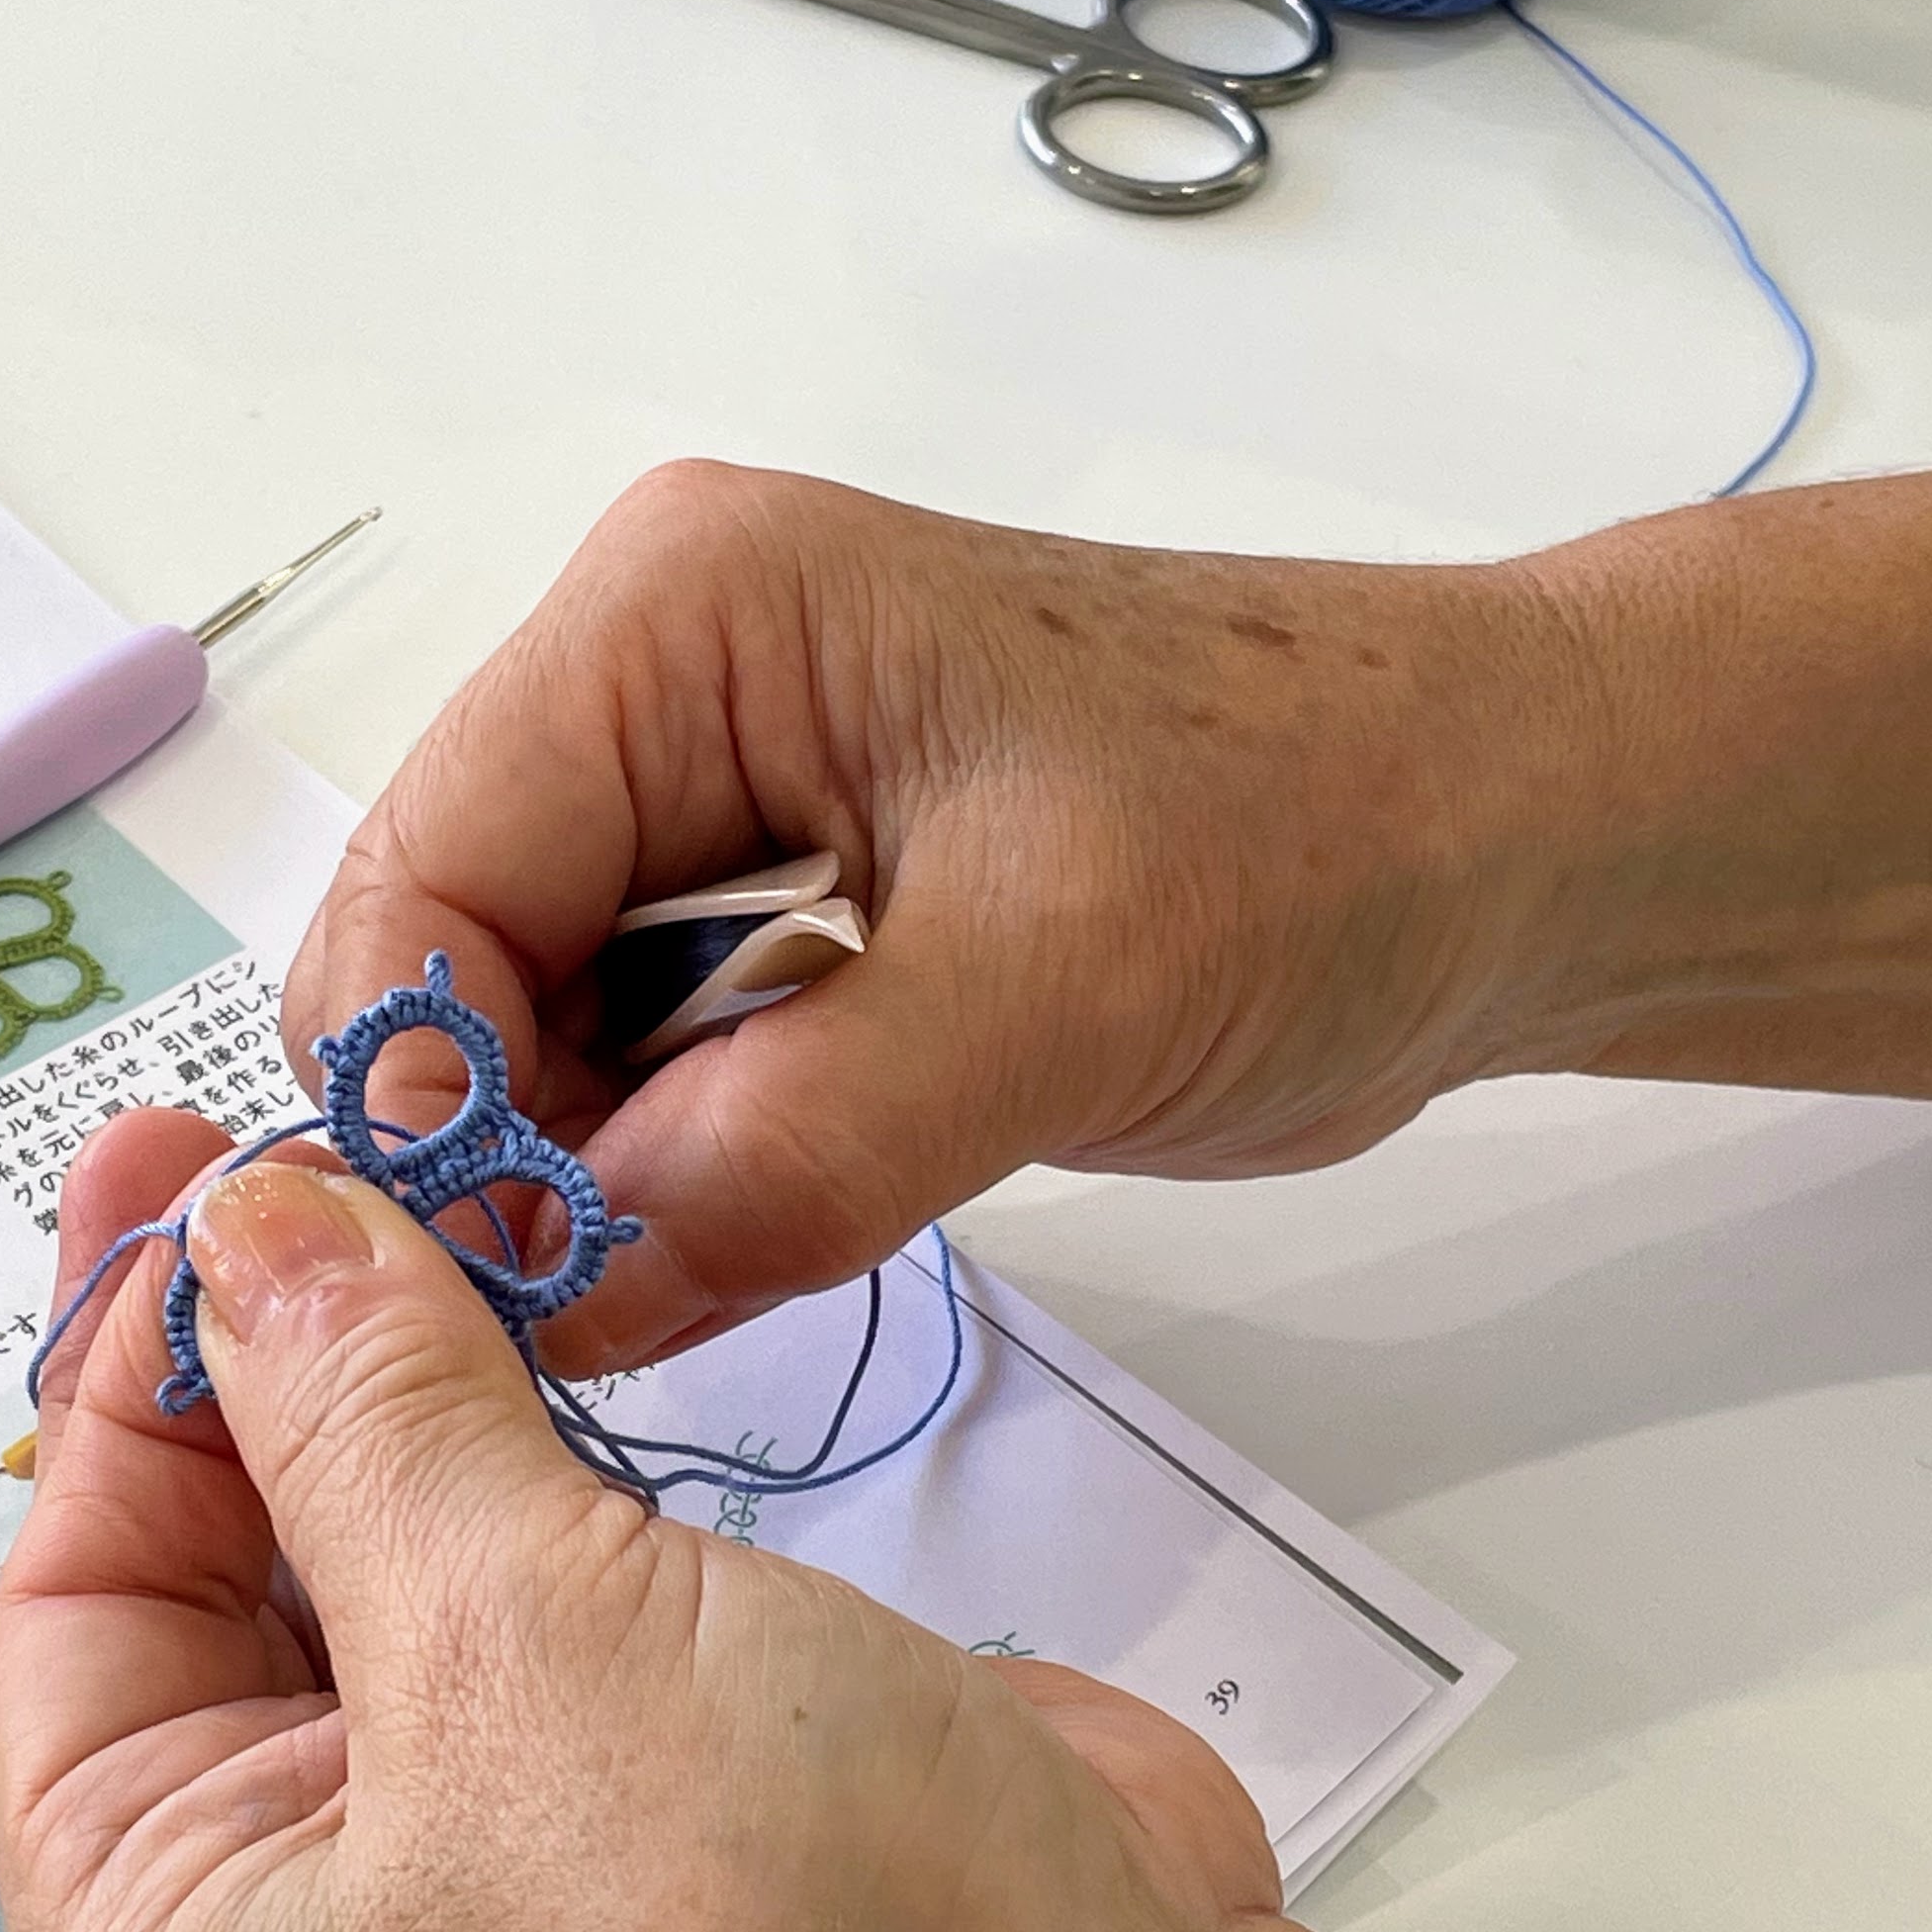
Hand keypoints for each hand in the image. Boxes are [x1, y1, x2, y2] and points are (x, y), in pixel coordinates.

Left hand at [0, 1113, 1439, 1931]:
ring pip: (382, 1568)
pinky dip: (526, 1447)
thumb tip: (245, 1220)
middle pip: (212, 1577)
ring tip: (428, 1182)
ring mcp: (486, 1859)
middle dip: (264, 1360)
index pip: (68, 1605)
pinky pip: (531, 1585)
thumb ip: (360, 1404)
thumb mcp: (516, 1643)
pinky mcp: (648, 1792)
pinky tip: (538, 1310)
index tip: (193, 1154)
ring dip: (401, 1385)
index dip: (126, 1365)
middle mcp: (296, 1928)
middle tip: (315, 1137)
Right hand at [291, 461, 1577, 1373]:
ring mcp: (716, 814)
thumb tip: (555, 1297)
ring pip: (539, 1040)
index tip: (494, 1287)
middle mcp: (657, 696)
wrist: (1507, 840)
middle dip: (505, 1148)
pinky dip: (672, 1180)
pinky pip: (647, 1077)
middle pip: (451, 961)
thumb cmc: (1318, 840)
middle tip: (610, 1311)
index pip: (427, 872)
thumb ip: (782, 1153)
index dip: (424, 1092)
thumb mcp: (1047, 992)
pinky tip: (752, 1232)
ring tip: (707, 1269)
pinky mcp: (785, 927)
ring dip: (592, 1179)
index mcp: (678, 620)